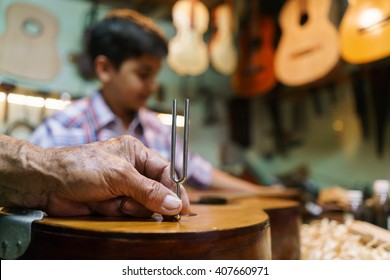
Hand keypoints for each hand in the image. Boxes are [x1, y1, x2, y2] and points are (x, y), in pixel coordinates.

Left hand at [0, 135, 189, 217]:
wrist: (47, 183)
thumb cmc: (81, 167)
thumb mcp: (119, 175)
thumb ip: (149, 191)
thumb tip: (175, 205)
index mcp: (136, 153)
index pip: (165, 171)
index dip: (175, 189)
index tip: (183, 208)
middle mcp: (132, 169)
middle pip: (156, 191)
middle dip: (146, 200)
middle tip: (131, 201)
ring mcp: (122, 187)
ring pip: (142, 205)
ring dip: (129, 207)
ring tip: (112, 200)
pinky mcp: (112, 202)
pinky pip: (127, 213)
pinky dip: (117, 212)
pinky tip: (103, 205)